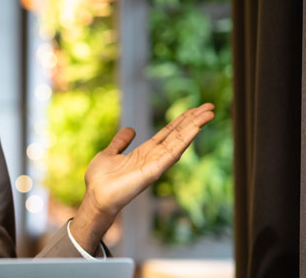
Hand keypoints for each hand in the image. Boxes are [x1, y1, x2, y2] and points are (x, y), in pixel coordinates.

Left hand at [70, 103, 215, 252]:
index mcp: (145, 152)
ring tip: (209, 114)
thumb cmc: (100, 180)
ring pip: (178, 142)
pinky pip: (171, 154)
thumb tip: (130, 130)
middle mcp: (154, 157)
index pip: (168, 132)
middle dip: (193, 120)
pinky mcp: (153, 172)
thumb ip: (120, 142)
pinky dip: (184, 141)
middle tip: (210, 107)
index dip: (182, 120)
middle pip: (177, 134)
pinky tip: (195, 130)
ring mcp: (155, 164)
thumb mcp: (109, 154)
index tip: (196, 108)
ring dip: (194, 127)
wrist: (95, 198)